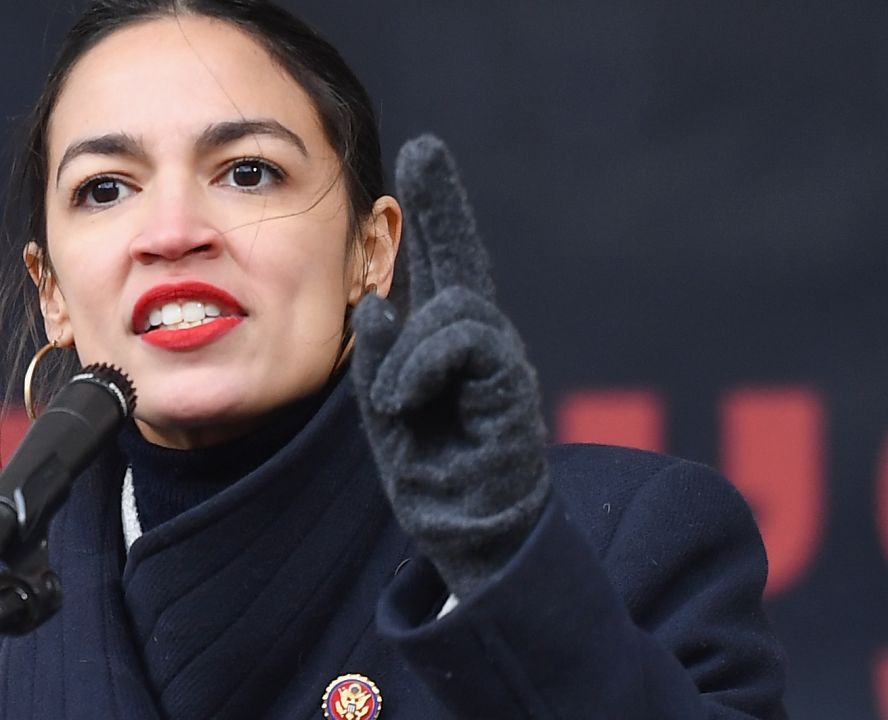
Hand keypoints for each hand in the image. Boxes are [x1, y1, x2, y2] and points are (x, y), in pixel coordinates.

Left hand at [352, 135, 549, 598]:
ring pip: (455, 306)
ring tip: (398, 402)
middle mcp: (476, 340)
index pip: (438, 265)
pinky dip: (424, 365)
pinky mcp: (512, 383)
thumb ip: (380, 358)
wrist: (471, 533)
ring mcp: (500, 359)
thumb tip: (375, 307)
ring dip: (411, 350)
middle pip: (460, 258)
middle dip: (441, 204)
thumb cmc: (431, 473)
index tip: (421, 155)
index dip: (432, 212)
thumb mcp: (388, 411)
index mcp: (442, 342)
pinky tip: (404, 401)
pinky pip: (467, 342)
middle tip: (425, 150)